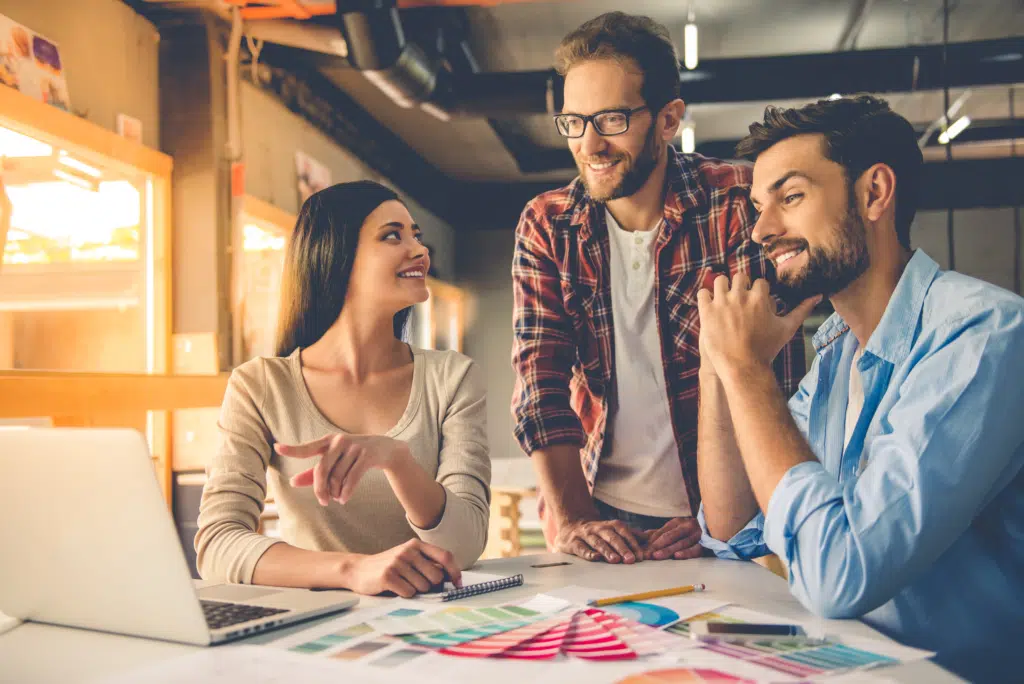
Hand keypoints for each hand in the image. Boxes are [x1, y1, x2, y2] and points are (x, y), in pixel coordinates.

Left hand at [276, 434, 408, 505]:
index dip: (292, 449)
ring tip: (337, 498)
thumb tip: (292, 483)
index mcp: (328, 441)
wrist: (384, 449)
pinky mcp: (366, 455)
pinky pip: (351, 479)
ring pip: (337, 477)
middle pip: (321, 470)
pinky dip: (346, 493)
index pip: (307, 448)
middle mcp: (339, 441)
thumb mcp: (334, 461)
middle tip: (323, 502)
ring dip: (336, 493)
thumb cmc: (353, 455)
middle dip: (319, 489)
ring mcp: (354, 447)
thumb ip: (314, 472)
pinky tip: (344, 500)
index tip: (277, 448)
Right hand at [344, 539, 461, 597]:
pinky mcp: (388, 575)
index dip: (455, 572)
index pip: (445, 556)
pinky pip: (409, 593)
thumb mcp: (409, 558)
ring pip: (423, 587)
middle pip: (436, 577)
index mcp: (416, 545)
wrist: (358, 570)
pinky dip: (404, 595)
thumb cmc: (389, 566)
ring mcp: (397, 562)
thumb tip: (451, 577)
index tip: (458, 584)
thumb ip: (428, 563)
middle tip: (417, 585)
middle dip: (431, 586)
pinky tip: (394, 588)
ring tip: (402, 584)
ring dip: (415, 591)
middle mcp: (408, 551)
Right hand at [554, 519, 644, 563]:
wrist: (570, 525)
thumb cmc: (597, 532)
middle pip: (612, 537)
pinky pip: (581, 547)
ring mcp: (585, 535)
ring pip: (597, 542)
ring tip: (615, 560)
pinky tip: (595, 558)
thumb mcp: (613, 530)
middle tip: (631, 560)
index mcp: (610, 525)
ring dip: (607, 550)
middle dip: (622, 548)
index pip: (624, 532)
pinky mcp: (573, 542)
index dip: (633, 543)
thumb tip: (651, 540)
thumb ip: (630, 536)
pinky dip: (588, 553)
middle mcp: (598, 528)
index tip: (641, 556)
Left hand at [643, 517, 702, 559]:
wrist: (717, 528)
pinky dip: (686, 552)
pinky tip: (677, 556)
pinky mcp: (706, 544)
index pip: (662, 532)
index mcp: (678, 522)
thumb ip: (660, 533)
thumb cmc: (691, 532)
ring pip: (680, 543)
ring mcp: (697, 535)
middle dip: (656, 546)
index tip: (640, 550)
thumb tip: (641, 535)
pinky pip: (695, 549)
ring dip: (667, 550)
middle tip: (645, 554)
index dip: (650, 541)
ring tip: (656, 556)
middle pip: (669, 536)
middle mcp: (687, 526)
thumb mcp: (676, 529)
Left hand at [696, 273, 818, 376]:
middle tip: (740, 301)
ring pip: (720, 280)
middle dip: (741, 286)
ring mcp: (722, 303)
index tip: (756, 302)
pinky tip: (711, 307)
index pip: (759, 282)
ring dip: (722, 287)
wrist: (743, 368)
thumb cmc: (766, 349)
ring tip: (725, 300)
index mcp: (759, 298)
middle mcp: (740, 296)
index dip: (758, 292)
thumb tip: (818, 295)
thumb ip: (802, 310)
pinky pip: (703, 293)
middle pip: (740, 277)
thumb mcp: (787, 328)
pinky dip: (706, 297)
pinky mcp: (707, 312)